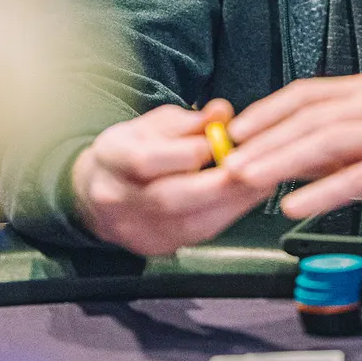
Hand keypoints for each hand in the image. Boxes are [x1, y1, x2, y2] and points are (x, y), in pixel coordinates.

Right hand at [71, 99, 271, 255]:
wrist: (100, 192)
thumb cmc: (132, 150)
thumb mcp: (155, 125)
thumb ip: (190, 121)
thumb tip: (222, 112)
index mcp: (111, 157)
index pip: (147, 160)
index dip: (190, 151)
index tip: (224, 140)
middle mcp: (116, 198)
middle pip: (169, 197)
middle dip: (218, 184)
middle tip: (255, 167)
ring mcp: (135, 229)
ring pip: (189, 224)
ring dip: (232, 203)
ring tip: (262, 182)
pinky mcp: (156, 248)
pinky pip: (198, 236)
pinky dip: (227, 216)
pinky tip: (247, 198)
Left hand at [223, 74, 361, 243]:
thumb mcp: (353, 150)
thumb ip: (313, 145)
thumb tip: (258, 149)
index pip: (304, 93)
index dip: (266, 111)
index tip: (234, 133)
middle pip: (311, 117)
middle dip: (266, 141)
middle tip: (232, 163)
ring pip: (329, 141)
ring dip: (284, 162)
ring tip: (252, 180)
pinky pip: (357, 178)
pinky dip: (321, 193)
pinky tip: (294, 207)